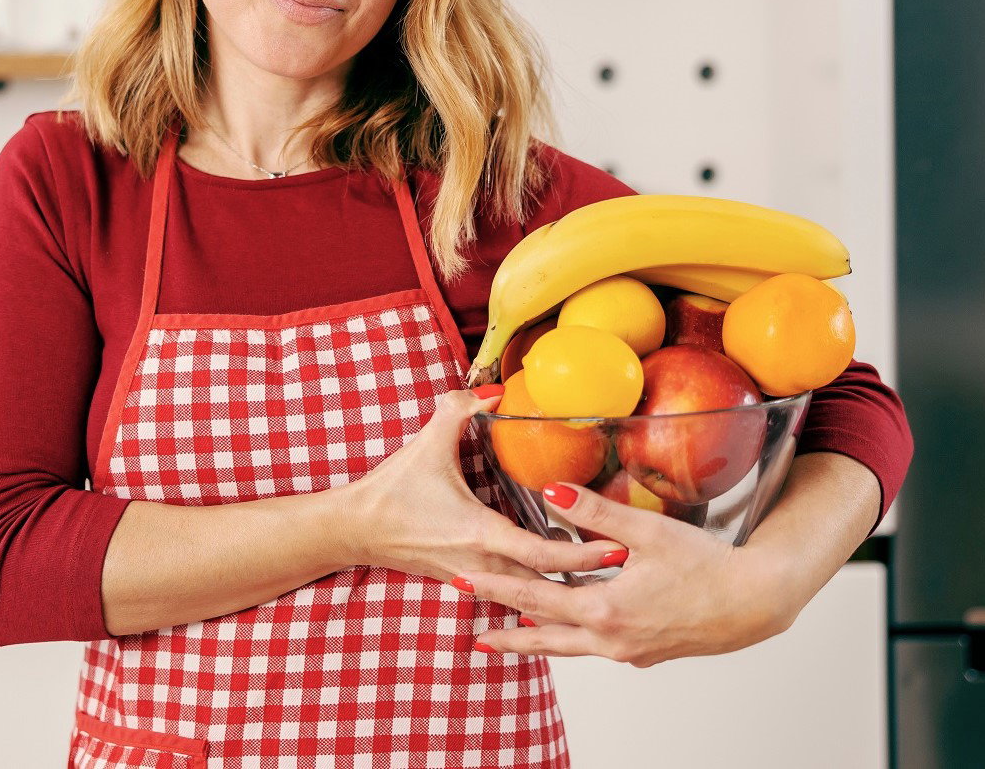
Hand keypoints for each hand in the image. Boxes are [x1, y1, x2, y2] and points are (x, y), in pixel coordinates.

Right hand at [336, 388, 624, 585]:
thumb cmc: (391, 492)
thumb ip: (460, 411)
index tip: (619, 547)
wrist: (355, 531)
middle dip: (589, 576)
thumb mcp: (427, 444)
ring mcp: (475, 577)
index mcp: (481, 533)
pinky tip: (563, 586)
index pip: (543, 554)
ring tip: (607, 579)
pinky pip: (512, 591)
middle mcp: (483, 563)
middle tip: (629, 565)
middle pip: (550, 583)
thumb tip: (495, 391)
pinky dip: (539, 590)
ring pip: (532, 594)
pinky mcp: (467, 580)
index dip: (583, 553)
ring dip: (565, 588)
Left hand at [457, 481, 801, 666]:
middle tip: (469, 627)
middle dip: (505, 628)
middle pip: (544, 633)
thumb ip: (596, 510)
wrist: (754, 603)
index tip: (463, 580)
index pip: (534, 597)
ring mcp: (627, 651)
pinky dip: (572, 639)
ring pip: (569, 647)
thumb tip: (551, 491)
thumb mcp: (647, 531)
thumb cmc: (706, 565)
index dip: (496, 587)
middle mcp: (610, 639)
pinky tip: (569, 630)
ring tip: (503, 640)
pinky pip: (596, 647)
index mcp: (604, 609)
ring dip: (535, 641)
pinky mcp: (644, 653)